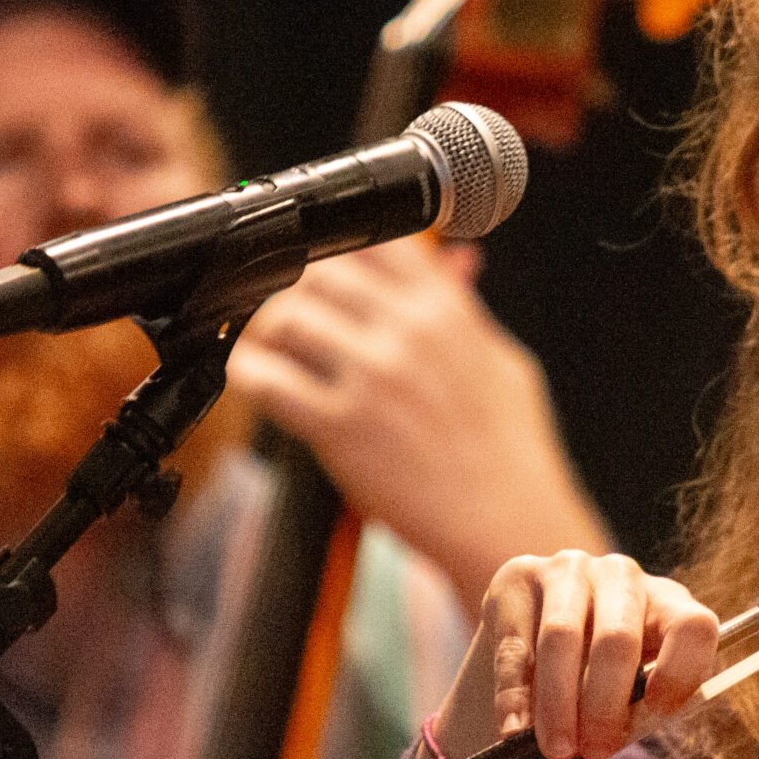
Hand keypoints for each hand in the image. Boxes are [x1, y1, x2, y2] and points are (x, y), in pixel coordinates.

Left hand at [228, 236, 609, 610]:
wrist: (508, 519)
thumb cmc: (512, 451)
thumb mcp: (502, 363)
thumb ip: (467, 310)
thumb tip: (456, 262)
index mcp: (448, 311)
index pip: (378, 240)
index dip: (343, 247)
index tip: (330, 269)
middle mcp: (408, 333)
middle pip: (319, 271)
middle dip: (295, 288)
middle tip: (291, 314)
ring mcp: (372, 378)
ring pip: (285, 317)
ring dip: (266, 330)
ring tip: (272, 350)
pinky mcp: (339, 427)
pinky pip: (266, 380)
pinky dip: (247, 374)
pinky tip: (256, 381)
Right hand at [396, 550, 718, 758]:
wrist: (536, 631)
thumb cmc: (600, 671)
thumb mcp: (631, 686)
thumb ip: (634, 711)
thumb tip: (614, 741)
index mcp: (667, 602)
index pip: (692, 626)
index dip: (681, 671)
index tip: (659, 711)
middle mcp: (622, 576)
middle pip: (618, 638)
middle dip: (605, 704)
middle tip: (595, 751)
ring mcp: (568, 570)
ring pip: (562, 637)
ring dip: (558, 703)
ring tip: (557, 749)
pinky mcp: (516, 578)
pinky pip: (515, 644)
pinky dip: (514, 696)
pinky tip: (515, 730)